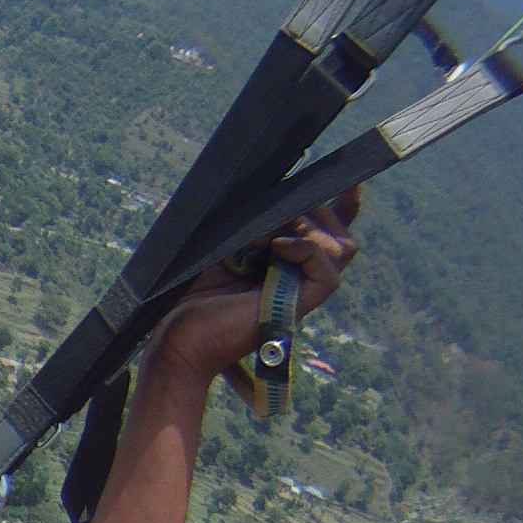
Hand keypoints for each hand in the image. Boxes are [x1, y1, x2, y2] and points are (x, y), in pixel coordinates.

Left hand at [144, 190, 361, 384]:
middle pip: (337, 234)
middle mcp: (296, 279)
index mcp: (280, 266)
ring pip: (340, 249)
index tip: (347, 180)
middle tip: (270, 214)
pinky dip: (307, 249)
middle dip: (311, 208)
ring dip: (306, 226)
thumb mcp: (216, 248)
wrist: (175, 342)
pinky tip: (276, 246)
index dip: (342, 207)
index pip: (325, 235)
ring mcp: (298, 294)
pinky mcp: (297, 308)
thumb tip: (268, 187)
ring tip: (264, 235)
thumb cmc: (185, 300)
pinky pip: (328, 273)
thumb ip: (245, 222)